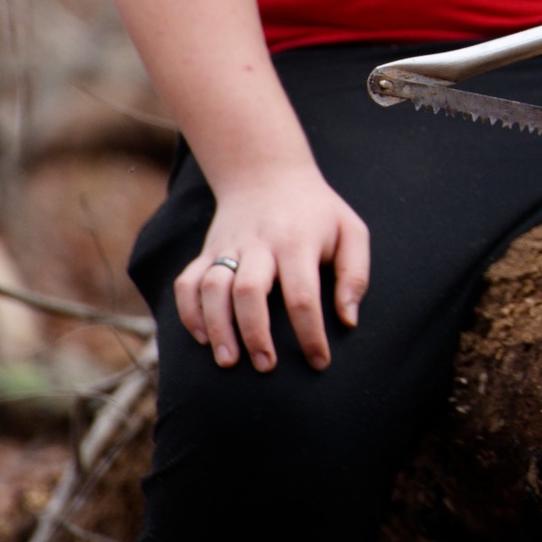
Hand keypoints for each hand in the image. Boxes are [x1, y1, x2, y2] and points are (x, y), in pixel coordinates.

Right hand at [174, 160, 369, 372]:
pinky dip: (188, 312)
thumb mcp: (351, 231)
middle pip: (249, 290)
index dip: (310, 333)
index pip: (303, 294)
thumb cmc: (317, 212)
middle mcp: (260, 244)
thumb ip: (354, 275)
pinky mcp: (206, 251)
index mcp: (299, 241)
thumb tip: (348, 320)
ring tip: (229, 362)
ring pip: (212, 288)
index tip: (319, 362)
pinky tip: (203, 338)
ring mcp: (228, 247)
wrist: (267, 174)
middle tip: (266, 367)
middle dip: (255, 333)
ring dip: (217, 327)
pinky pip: (187, 283)